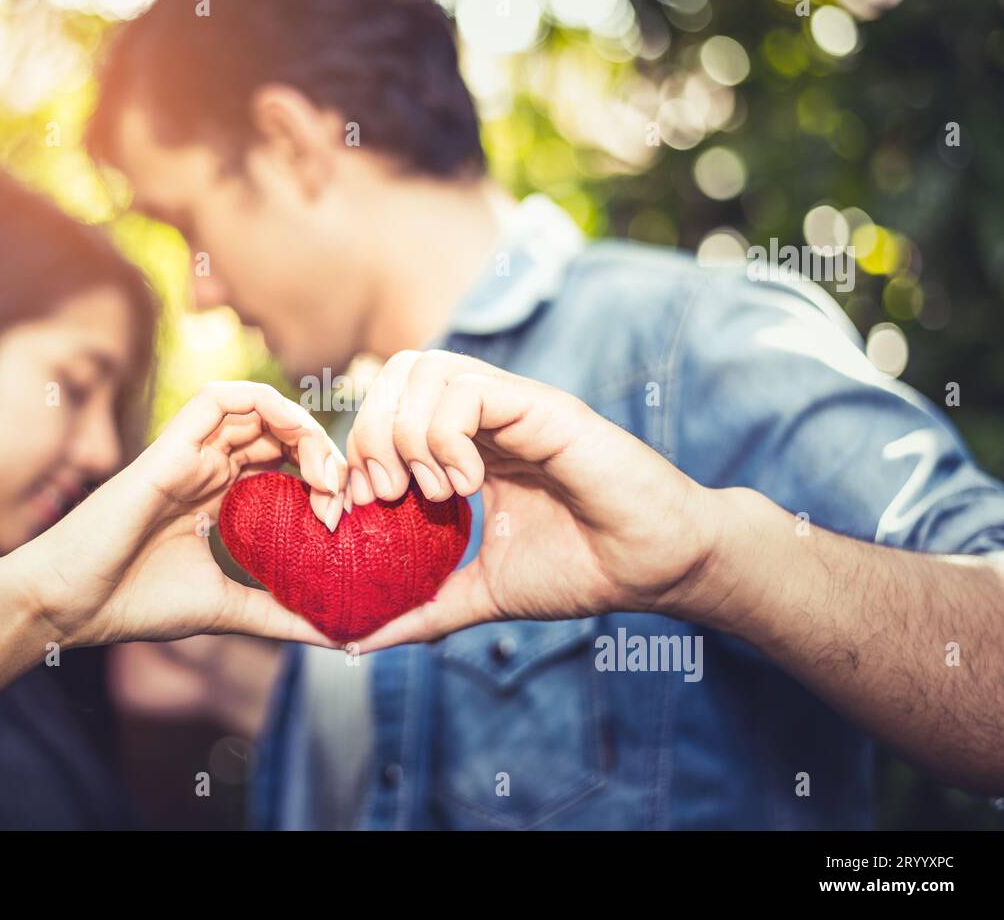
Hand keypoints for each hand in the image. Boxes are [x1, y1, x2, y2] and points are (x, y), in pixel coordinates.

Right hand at [0, 381, 347, 648]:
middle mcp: (206, 466)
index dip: (322, 477)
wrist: (69, 607)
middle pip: (279, 432)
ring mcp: (188, 453)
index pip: (284, 461)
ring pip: (258, 408)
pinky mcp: (169, 447)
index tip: (341, 520)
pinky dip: (265, 401)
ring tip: (325, 474)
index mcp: (218, 494)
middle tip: (343, 497)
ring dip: (303, 428)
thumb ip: (280, 615)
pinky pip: (219, 399)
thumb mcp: (228, 609)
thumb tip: (341, 638)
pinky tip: (295, 434)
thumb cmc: (133, 603)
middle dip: (323, 453)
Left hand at [343, 350, 721, 649]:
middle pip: (399, 372)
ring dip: (407, 433)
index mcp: (467, 444)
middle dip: (370, 432)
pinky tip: (467, 485)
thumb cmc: (581, 570)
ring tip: (431, 493)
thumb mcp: (482, 593)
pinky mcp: (543, 407)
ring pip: (427, 368)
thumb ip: (422, 609)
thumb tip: (356, 641)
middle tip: (387, 495)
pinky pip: (468, 389)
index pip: (388, 405)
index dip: (357, 450)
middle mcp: (486, 414)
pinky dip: (446, 435)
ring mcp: (513, 405)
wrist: (653, 568)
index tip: (359, 510)